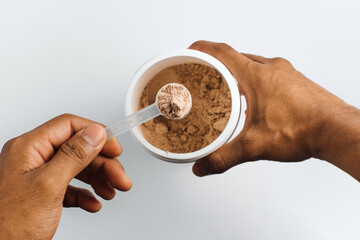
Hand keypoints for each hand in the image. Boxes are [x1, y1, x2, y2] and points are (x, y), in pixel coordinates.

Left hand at [0, 114, 131, 239]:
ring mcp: (36, 177)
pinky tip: (93, 203)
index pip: (69, 127)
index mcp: (29, 148)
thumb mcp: (48, 186)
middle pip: (77, 150)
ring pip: (76, 169)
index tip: (114, 148)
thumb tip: (94, 133)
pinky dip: (84, 194)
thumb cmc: (7, 226)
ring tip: (112, 191)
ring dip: (98, 179)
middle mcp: (33, 159)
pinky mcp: (41, 195)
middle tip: (120, 178)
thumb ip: (73, 156)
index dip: (95, 134)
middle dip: (103, 164)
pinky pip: (69, 188)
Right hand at [189, 41, 359, 180]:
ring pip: (254, 64)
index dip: (203, 49)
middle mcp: (272, 69)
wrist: (336, 130)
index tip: (191, 51)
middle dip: (218, 64)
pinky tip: (254, 99)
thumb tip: (203, 166)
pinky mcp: (295, 82)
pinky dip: (255, 80)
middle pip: (237, 56)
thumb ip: (224, 157)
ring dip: (238, 72)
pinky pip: (269, 73)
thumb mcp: (255, 145)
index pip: (223, 52)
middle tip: (206, 75)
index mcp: (257, 76)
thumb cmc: (303, 129)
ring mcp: (286, 73)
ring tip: (228, 88)